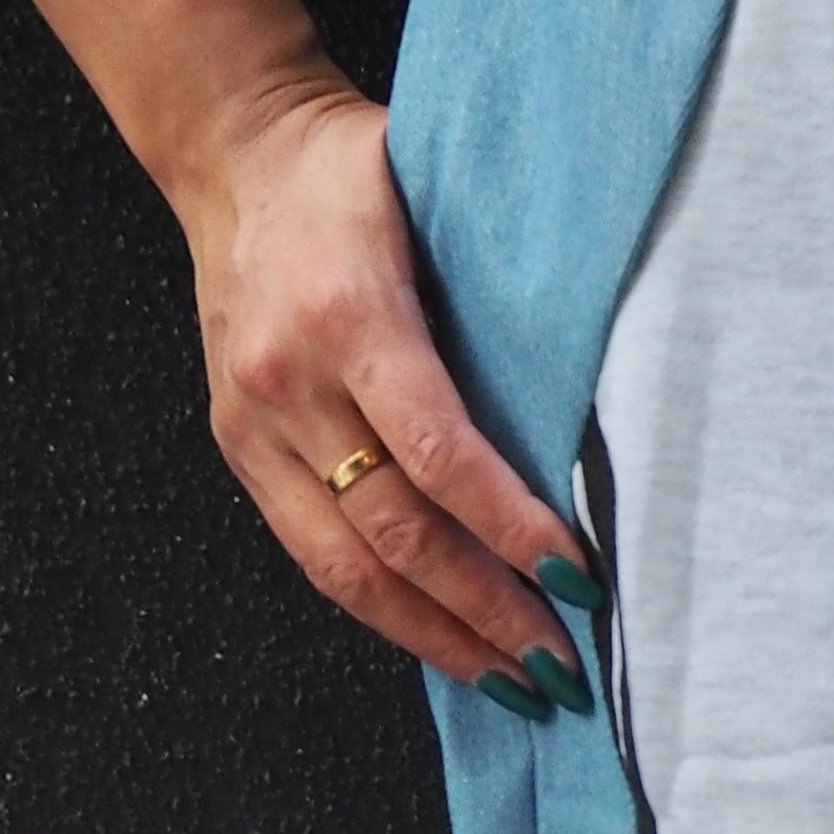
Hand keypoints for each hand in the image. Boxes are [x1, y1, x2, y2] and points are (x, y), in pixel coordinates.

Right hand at [178, 65, 591, 697]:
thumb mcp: (441, 204)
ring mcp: (254, 422)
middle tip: (563, 669)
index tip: (580, 579)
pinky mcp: (237, 447)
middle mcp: (291, 380)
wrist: (233, 149)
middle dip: (489, 611)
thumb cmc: (357, 172)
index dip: (513, 529)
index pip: (443, 452)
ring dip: (439, 635)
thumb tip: (600, 410)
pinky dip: (384, 610)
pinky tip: (444, 643)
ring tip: (513, 684)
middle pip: (399, 530)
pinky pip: (313, 554)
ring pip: (348, 565)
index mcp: (351, 313)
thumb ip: (502, 301)